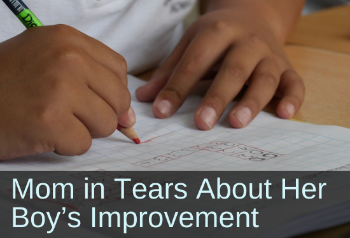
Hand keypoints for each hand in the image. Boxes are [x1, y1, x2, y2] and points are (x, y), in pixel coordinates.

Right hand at [0, 25, 133, 159]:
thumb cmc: (8, 84)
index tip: (100, 102)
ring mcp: (59, 88)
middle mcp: (67, 58)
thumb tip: (129, 117)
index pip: (118, 69)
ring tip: (54, 121)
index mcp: (67, 39)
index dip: (113, 91)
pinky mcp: (50, 120)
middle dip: (101, 114)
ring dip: (83, 130)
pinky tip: (43, 133)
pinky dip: (65, 145)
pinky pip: (83, 144)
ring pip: (106, 123)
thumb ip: (93, 81)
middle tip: (71, 114)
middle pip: (118, 98)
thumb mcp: (49, 62)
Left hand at [136, 8, 304, 129]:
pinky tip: (284, 114)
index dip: (177, 88)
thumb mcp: (190, 44)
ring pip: (265, 78)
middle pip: (233, 70)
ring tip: (236, 123)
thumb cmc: (216, 36)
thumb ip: (169, 71)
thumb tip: (144, 99)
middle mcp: (246, 42)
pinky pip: (295, 82)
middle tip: (202, 123)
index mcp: (217, 32)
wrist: (252, 16)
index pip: (194, 63)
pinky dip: (293, 98)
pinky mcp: (287, 66)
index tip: (161, 112)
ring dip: (252, 101)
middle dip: (217, 97)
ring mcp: (269, 54)